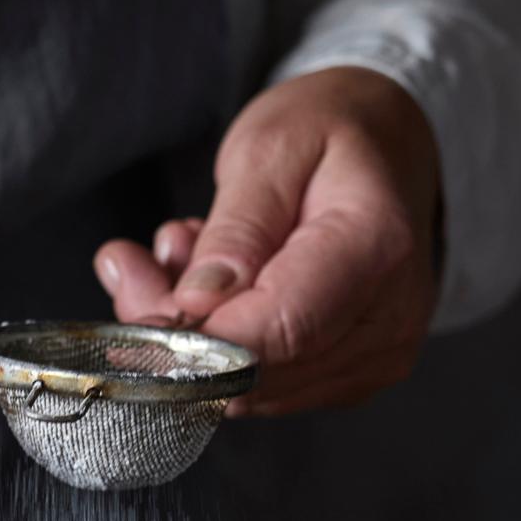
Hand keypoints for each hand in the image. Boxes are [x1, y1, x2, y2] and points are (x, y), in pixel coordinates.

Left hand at [94, 67, 440, 416]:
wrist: (387, 145)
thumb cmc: (332, 131)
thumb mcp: (271, 146)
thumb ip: (237, 228)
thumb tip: (200, 305)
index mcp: (377, 249)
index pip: (283, 328)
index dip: (199, 335)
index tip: (138, 302)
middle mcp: (389, 321)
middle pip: (261, 369)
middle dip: (178, 331)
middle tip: (131, 265)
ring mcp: (373, 359)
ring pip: (252, 389)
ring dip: (193, 337)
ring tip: (180, 256)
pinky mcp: (347, 378)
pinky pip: (263, 387)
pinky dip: (220, 346)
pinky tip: (213, 289)